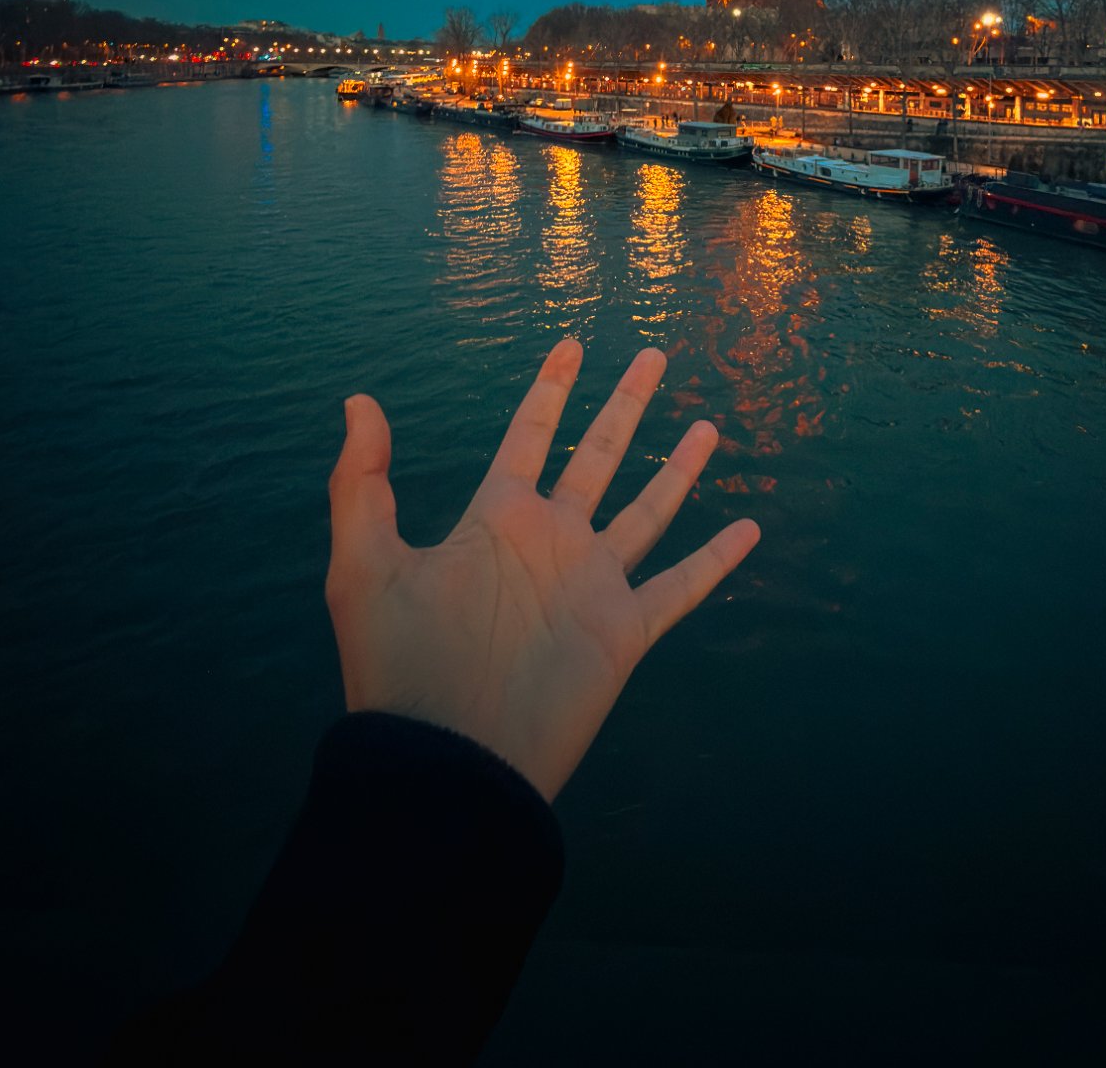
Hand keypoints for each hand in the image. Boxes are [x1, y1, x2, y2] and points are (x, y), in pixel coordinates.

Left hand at [325, 339, 759, 800]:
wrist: (447, 760)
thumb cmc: (399, 667)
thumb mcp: (364, 565)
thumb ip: (361, 482)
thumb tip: (358, 400)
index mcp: (496, 520)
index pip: (530, 436)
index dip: (550, 391)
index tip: (570, 345)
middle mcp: (551, 541)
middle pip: (599, 456)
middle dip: (625, 405)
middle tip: (653, 355)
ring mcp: (590, 585)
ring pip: (648, 510)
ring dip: (678, 468)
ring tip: (709, 425)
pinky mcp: (622, 633)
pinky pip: (679, 587)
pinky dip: (715, 560)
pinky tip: (747, 529)